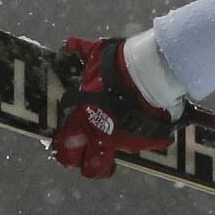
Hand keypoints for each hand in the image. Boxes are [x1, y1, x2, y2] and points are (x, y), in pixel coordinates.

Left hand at [49, 35, 179, 178]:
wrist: (148, 71)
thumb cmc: (116, 65)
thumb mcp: (94, 56)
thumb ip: (79, 52)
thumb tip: (67, 45)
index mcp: (83, 121)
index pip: (66, 150)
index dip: (66, 154)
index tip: (69, 150)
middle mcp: (102, 137)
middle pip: (92, 169)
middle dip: (91, 166)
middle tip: (95, 156)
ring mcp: (125, 142)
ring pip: (118, 156)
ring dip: (118, 145)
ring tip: (123, 131)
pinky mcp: (147, 141)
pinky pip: (143, 143)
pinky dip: (143, 135)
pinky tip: (144, 121)